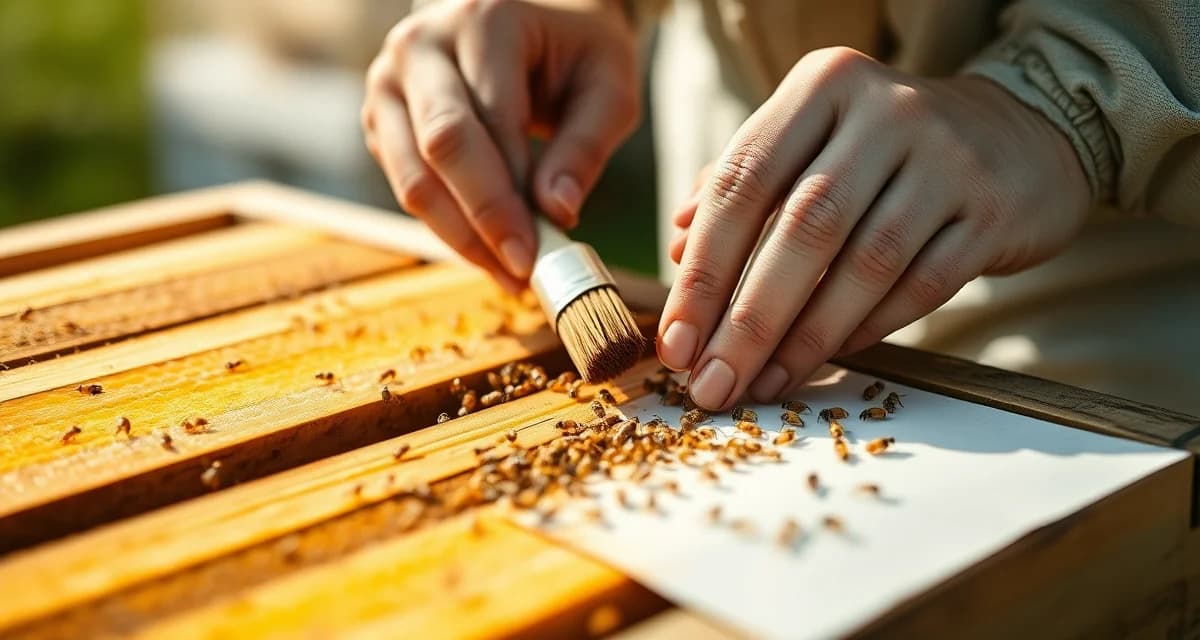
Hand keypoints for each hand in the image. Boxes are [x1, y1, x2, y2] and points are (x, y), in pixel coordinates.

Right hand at [362, 0, 637, 291]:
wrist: (533, 25)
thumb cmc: (577, 56)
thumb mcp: (608, 89)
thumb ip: (586, 147)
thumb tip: (556, 212)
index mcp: (483, 19)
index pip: (487, 119)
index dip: (508, 194)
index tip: (537, 253)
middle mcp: (421, 44)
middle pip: (439, 147)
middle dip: (481, 221)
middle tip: (520, 273)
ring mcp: (389, 81)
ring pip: (412, 178)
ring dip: (461, 237)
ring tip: (510, 275)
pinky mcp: (380, 120)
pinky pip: (408, 186)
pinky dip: (449, 227)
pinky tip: (489, 251)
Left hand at [659, 47, 1090, 409]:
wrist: (1017, 137)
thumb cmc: (884, 151)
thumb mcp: (812, 141)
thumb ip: (744, 184)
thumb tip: (676, 248)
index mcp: (823, 85)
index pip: (742, 182)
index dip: (702, 269)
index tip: (674, 341)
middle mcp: (885, 111)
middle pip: (801, 228)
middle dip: (746, 319)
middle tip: (712, 381)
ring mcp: (947, 158)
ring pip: (863, 264)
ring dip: (805, 337)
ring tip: (764, 383)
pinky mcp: (992, 210)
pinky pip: (920, 286)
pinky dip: (868, 328)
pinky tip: (827, 358)